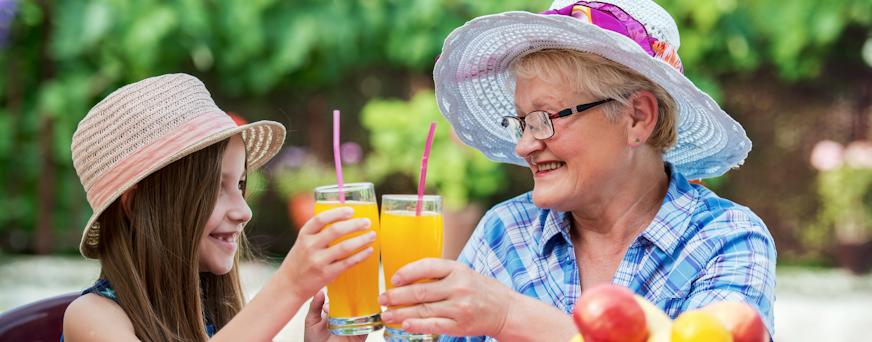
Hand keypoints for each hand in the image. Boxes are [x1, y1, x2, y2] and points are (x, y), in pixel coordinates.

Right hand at [280, 207, 376, 298]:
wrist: (289, 285)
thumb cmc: (301, 260)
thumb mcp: (303, 242)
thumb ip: (319, 233)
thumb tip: (345, 220)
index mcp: (304, 234)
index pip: (321, 219)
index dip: (337, 213)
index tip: (351, 210)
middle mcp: (309, 246)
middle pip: (335, 231)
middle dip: (355, 225)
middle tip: (367, 222)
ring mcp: (317, 261)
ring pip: (344, 247)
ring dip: (361, 240)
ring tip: (372, 235)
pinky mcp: (326, 274)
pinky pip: (347, 263)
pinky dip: (360, 256)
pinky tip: (369, 251)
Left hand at [304, 290, 367, 341]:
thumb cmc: (314, 340)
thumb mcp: (311, 321)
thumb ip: (314, 307)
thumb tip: (319, 292)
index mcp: (333, 312)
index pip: (339, 299)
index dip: (338, 294)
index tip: (332, 293)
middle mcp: (344, 317)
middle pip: (352, 304)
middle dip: (349, 300)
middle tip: (341, 301)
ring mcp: (352, 325)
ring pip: (360, 313)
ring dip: (357, 310)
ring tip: (347, 311)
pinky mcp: (360, 334)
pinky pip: (366, 326)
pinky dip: (365, 321)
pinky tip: (357, 319)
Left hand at [377, 258, 514, 337]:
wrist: (505, 310)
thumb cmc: (478, 289)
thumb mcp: (462, 273)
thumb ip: (439, 274)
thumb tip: (405, 278)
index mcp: (457, 269)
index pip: (427, 266)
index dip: (407, 272)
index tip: (393, 279)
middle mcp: (458, 287)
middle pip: (420, 291)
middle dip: (396, 296)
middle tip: (382, 299)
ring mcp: (460, 307)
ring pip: (423, 310)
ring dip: (401, 313)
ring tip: (386, 315)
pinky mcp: (460, 325)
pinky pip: (433, 325)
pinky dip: (416, 325)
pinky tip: (404, 324)